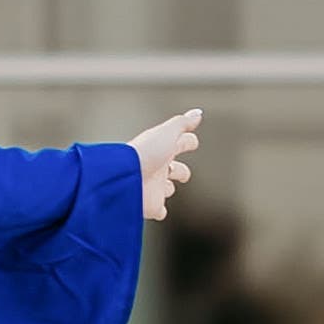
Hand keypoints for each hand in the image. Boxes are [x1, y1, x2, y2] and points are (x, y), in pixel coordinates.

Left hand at [135, 108, 202, 222]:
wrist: (126, 177)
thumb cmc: (144, 153)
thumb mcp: (167, 133)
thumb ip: (183, 123)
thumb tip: (197, 113)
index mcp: (162, 149)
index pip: (179, 143)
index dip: (187, 142)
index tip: (191, 141)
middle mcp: (158, 167)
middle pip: (174, 168)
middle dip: (180, 170)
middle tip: (183, 172)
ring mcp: (155, 186)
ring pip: (166, 188)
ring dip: (169, 188)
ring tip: (169, 188)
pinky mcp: (152, 204)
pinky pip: (159, 209)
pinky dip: (161, 210)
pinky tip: (161, 210)